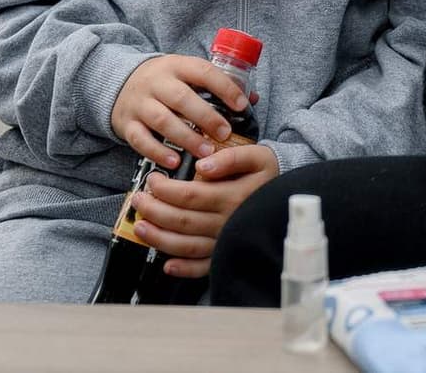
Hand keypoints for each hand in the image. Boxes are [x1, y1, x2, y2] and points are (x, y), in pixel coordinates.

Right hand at [109, 55, 252, 169]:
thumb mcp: (187, 74)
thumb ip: (217, 85)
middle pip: (181, 98)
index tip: (241, 105)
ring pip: (162, 120)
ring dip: (186, 138)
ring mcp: (140, 103)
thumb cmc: (165, 82)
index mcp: (177, 66)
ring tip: (206, 152)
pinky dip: (158, 152)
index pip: (203, 72)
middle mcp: (157, 82)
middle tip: (225, 134)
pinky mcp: (127, 123)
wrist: (119, 84)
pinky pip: (140, 139)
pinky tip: (175, 162)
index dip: (224, 87)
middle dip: (206, 117)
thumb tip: (252, 99)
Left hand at [133, 145, 279, 277]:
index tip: (153, 180)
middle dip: (154, 210)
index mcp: (232, 196)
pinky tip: (168, 265)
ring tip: (140, 227)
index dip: (165, 189)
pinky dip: (185, 269)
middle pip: (182, 221)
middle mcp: (227, 222)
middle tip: (138, 200)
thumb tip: (203, 166)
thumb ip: (230, 157)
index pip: (189, 195)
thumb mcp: (255, 155)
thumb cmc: (266, 173)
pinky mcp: (226, 253)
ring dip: (159, 239)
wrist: (286, 195)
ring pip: (187, 245)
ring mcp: (226, 240)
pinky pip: (204, 266)